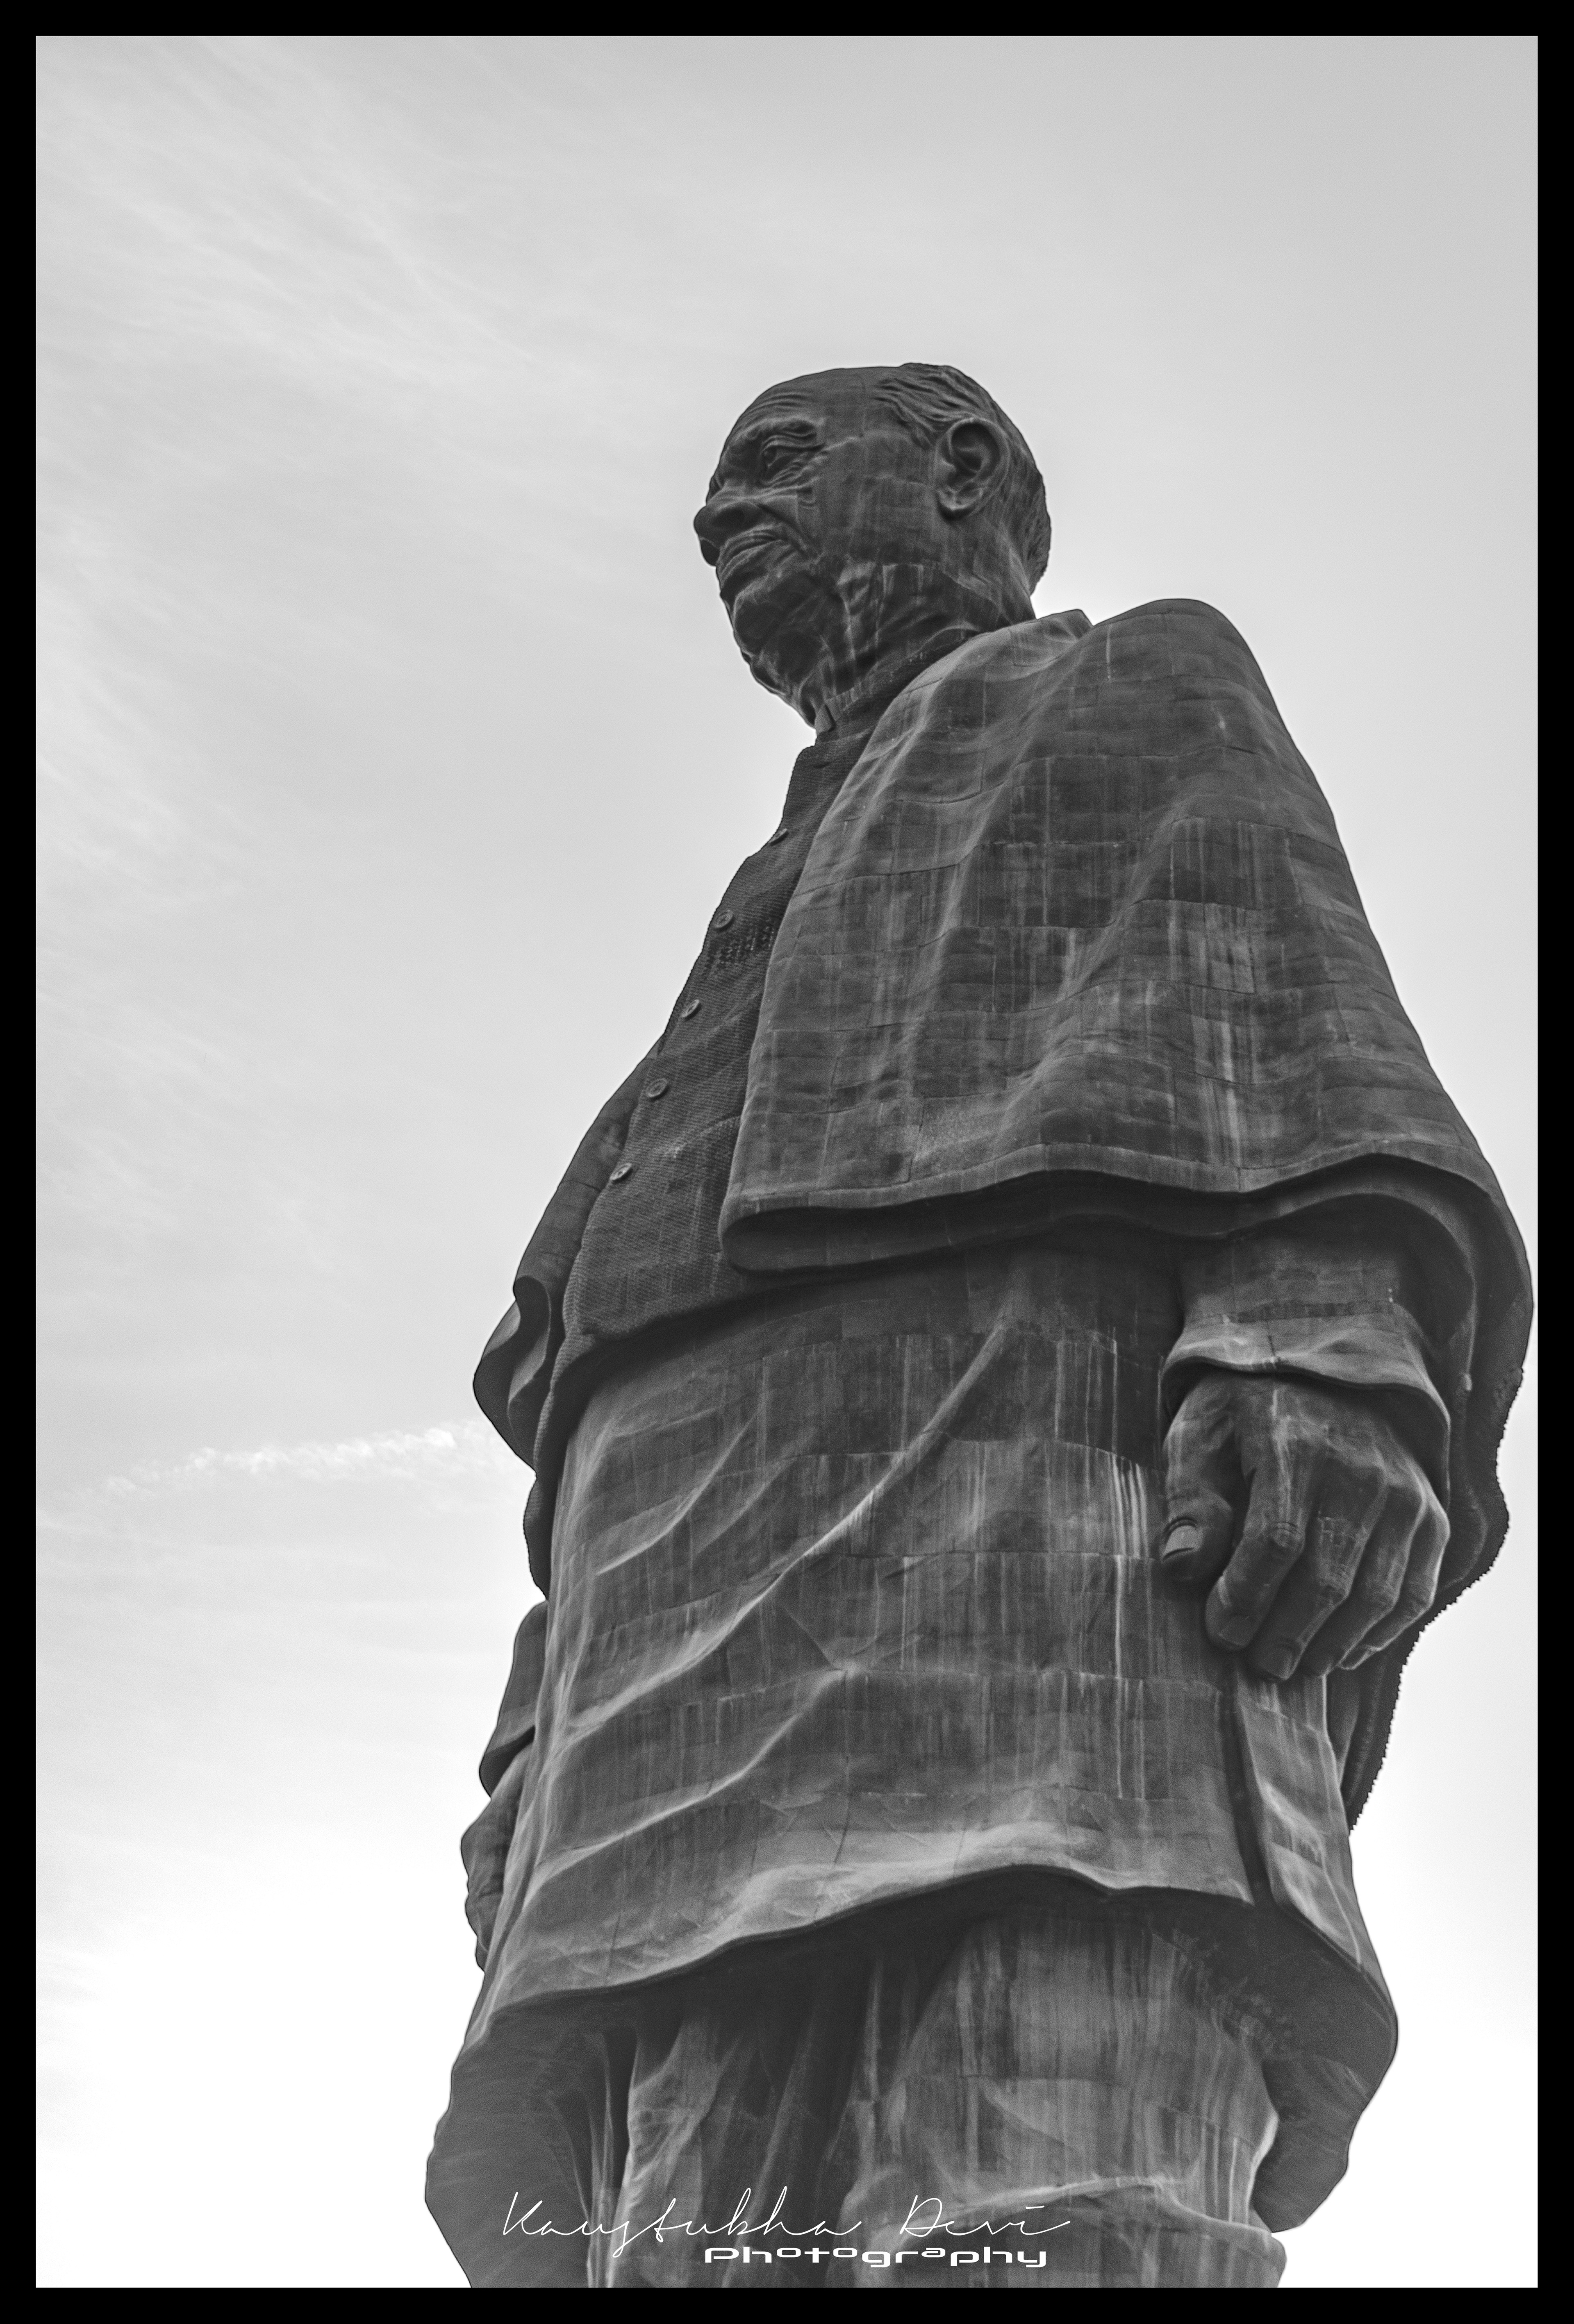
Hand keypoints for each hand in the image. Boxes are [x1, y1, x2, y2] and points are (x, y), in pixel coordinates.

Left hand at [1158, 1371, 1448, 1681]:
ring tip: (1293, 1667)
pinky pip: (1414, 1593)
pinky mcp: (1432, 1518)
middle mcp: (1362, 1469)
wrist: (1327, 1379)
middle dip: (1285, 1634)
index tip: (1220, 1632)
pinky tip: (1340, 1652)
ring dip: (1331, 1644)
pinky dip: (1377, 1632)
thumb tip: (1182, 1567)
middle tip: (1256, 1665)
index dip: (1246, 1597)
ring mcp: (1405, 1496)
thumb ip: (1190, 1500)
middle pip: (1326, 1577)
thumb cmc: (1244, 1416)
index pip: (1275, 1540)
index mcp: (1295, 1443)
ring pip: (1374, 1595)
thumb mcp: (1199, 1437)